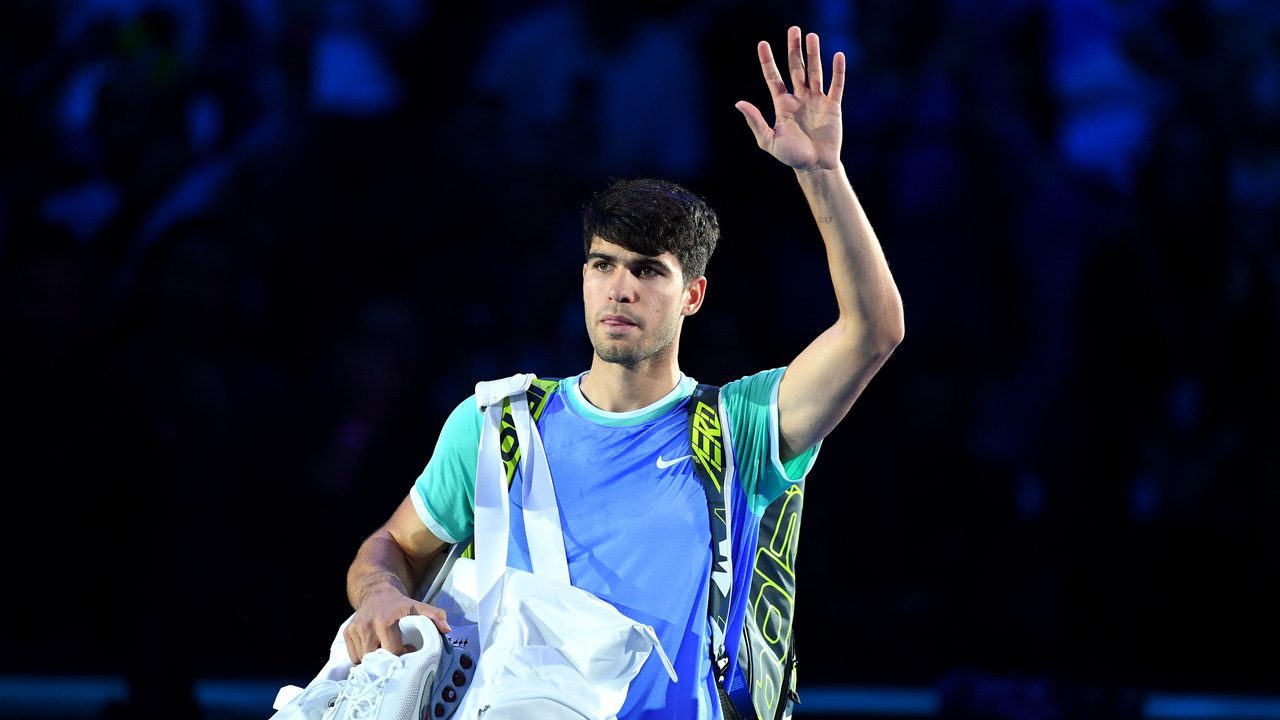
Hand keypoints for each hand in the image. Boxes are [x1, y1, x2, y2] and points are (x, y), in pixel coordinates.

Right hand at [342, 584, 451, 663]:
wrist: (377, 591)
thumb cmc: (399, 602)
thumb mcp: (417, 606)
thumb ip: (433, 615)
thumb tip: (447, 629)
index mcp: (384, 621)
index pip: (393, 651)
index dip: (403, 655)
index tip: (409, 650)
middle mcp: (367, 625)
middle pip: (376, 658)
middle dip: (387, 660)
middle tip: (395, 654)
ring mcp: (355, 629)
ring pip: (363, 659)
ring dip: (374, 660)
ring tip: (384, 652)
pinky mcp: (347, 632)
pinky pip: (354, 656)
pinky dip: (363, 657)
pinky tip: (373, 649)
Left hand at [736, 26, 844, 171]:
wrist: (815, 168)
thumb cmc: (791, 156)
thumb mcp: (769, 140)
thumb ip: (755, 121)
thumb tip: (739, 103)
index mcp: (783, 104)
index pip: (773, 77)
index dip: (767, 61)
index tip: (762, 43)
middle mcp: (799, 98)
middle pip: (796, 68)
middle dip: (794, 49)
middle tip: (794, 29)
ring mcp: (816, 100)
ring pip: (815, 72)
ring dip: (814, 54)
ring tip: (812, 36)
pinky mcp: (833, 106)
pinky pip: (836, 85)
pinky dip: (838, 71)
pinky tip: (838, 56)